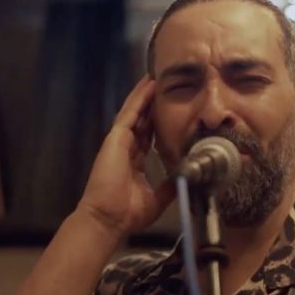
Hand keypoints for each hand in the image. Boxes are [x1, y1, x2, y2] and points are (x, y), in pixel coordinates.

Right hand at [77, 76, 175, 237]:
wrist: (109, 218)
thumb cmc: (127, 213)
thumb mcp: (157, 199)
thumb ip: (169, 187)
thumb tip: (185, 178)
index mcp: (134, 162)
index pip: (148, 137)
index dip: (157, 123)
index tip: (170, 111)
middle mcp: (127, 149)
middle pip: (142, 120)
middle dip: (152, 103)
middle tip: (163, 84)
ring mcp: (120, 142)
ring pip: (135, 112)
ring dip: (145, 95)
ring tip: (155, 77)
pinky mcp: (116, 138)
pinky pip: (129, 113)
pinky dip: (139, 99)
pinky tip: (148, 85)